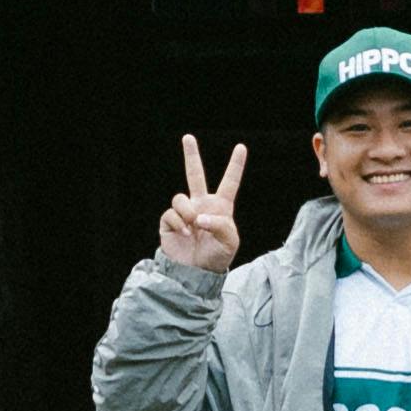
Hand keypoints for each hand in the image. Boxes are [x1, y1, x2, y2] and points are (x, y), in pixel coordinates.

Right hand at [159, 132, 246, 274]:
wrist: (196, 273)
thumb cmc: (217, 257)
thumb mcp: (230, 242)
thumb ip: (220, 225)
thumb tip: (198, 216)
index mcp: (220, 207)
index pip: (229, 182)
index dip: (235, 165)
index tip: (241, 148)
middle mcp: (201, 205)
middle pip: (195, 174)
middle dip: (191, 155)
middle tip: (188, 137)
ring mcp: (184, 212)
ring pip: (180, 198)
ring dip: (187, 212)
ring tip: (193, 227)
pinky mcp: (169, 222)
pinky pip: (171, 214)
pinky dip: (179, 224)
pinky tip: (185, 234)